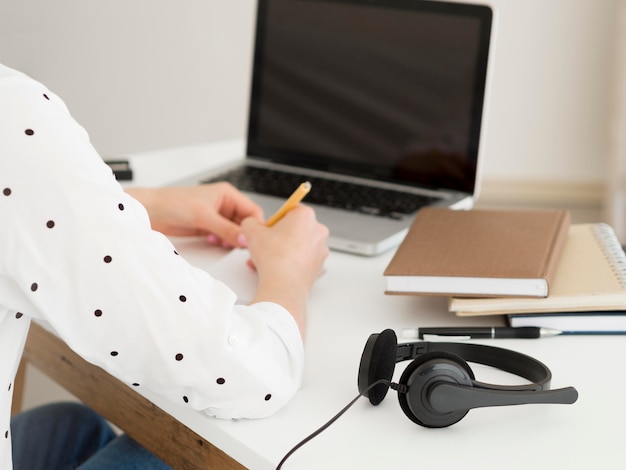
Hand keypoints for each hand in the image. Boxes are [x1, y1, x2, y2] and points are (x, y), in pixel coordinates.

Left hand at [126, 184, 263, 246]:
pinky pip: (223, 236)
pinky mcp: (207, 226)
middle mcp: (224, 204)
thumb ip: (227, 229)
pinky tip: (211, 240)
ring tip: (221, 241)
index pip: (252, 210)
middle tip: (238, 245)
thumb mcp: (204, 217)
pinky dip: (221, 241)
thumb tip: (245, 239)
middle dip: (242, 235)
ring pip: (234, 231)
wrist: (150, 211)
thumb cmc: (172, 203)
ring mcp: (216, 216)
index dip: (255, 226)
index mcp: (227, 194)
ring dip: (230, 239)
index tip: (254, 240)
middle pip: (245, 223)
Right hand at [241, 205, 329, 336]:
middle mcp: (318, 231)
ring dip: (283, 251)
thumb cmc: (274, 257)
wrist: (284, 285)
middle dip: (279, 237)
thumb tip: (251, 224)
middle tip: (266, 244)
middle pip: (295, 228)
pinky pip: (303, 261)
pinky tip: (277, 269)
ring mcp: (321, 250)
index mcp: (306, 216)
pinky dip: (291, 264)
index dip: (275, 219)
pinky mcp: (319, 266)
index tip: (268, 228)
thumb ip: (251, 222)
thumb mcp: (252, 231)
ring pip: (299, 246)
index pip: (290, 210)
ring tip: (266, 259)